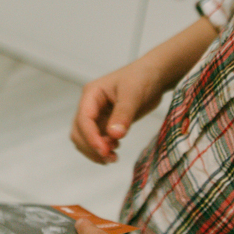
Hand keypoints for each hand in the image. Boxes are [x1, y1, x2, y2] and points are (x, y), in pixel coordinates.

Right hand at [72, 18, 218, 163]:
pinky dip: (103, 149)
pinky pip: (98, 140)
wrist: (155, 76)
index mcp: (92, 94)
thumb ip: (123, 114)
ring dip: (95, 151)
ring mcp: (98, 115)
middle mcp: (90, 105)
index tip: (104, 150)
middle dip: (91, 146)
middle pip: (79, 132)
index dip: (91, 137)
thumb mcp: (133, 94)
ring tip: (113, 157)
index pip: (83, 119)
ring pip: (86, 138)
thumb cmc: (142, 77)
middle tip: (110, 157)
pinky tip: (115, 151)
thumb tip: (114, 135)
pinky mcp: (107, 122)